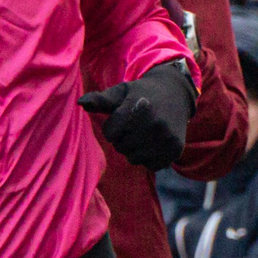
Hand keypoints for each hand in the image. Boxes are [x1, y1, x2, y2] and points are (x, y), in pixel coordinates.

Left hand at [79, 59, 196, 170]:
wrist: (176, 94)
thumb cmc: (140, 94)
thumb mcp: (121, 92)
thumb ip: (100, 100)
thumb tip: (80, 103)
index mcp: (137, 107)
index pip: (110, 133)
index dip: (112, 127)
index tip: (121, 117)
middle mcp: (154, 123)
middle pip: (121, 147)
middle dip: (122, 138)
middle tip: (134, 125)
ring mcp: (167, 137)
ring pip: (134, 158)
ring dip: (134, 149)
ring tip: (143, 133)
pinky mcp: (176, 149)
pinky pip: (151, 165)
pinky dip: (149, 158)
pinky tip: (154, 142)